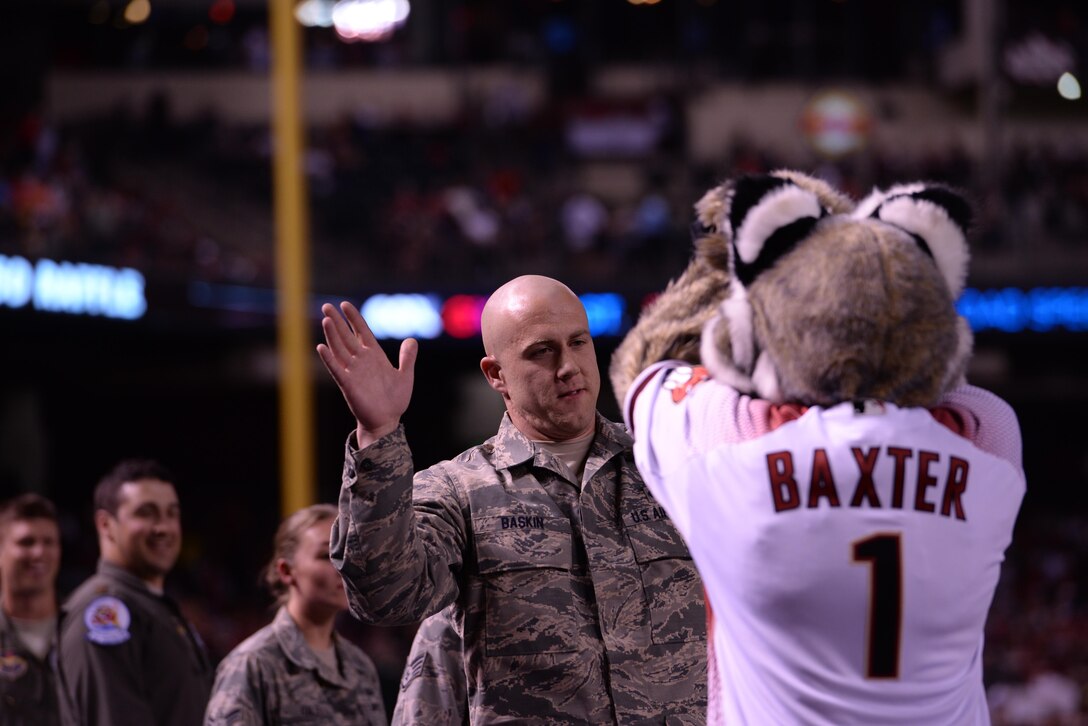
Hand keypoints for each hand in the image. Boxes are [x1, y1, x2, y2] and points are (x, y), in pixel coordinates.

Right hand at [317, 301, 418, 446]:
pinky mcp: (348, 384)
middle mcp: (361, 361)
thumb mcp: (405, 376)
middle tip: (327, 305)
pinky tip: (321, 347)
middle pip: (347, 336)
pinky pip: (337, 369)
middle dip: (338, 321)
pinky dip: (329, 358)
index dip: (354, 318)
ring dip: (332, 335)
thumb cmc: (395, 400)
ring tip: (326, 320)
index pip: (362, 332)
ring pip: (340, 349)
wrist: (387, 421)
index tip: (345, 304)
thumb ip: (408, 358)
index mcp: (374, 356)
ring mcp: (353, 371)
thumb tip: (411, 339)